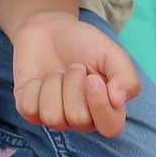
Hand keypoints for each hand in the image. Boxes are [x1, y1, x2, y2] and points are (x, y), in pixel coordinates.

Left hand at [12, 11, 140, 137]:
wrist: (49, 28)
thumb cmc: (84, 44)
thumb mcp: (112, 53)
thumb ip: (126, 77)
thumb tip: (118, 101)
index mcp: (106, 109)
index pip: (110, 128)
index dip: (100, 105)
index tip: (92, 78)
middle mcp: (81, 118)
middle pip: (78, 118)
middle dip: (73, 84)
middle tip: (74, 67)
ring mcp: (54, 115)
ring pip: (52, 116)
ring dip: (53, 85)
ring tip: (57, 72)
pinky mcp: (29, 108)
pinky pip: (29, 109)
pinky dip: (33, 88)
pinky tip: (39, 78)